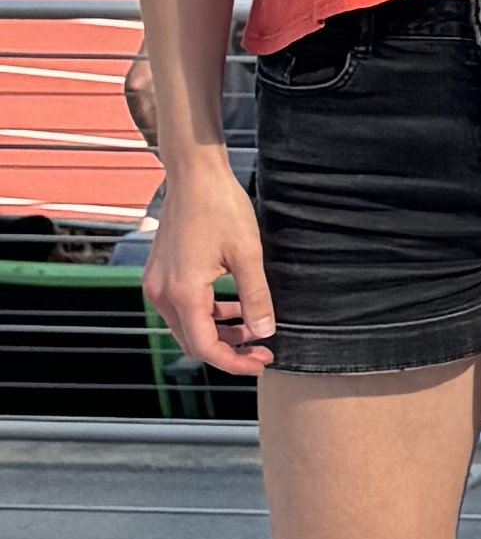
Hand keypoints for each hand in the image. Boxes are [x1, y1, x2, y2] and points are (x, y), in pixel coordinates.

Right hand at [143, 167, 273, 377]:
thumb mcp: (248, 255)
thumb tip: (265, 331)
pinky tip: (235, 307)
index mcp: (182, 293)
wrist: (194, 177)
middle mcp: (161, 293)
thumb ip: (256, 297)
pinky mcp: (160, 274)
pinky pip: (183, 307)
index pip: (204, 347)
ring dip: (220, 331)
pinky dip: (208, 313)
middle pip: (193, 341)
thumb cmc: (221, 208)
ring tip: (255, 328)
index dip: (234, 362)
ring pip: (188, 325)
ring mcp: (156, 283)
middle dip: (229, 349)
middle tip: (264, 349)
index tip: (261, 362)